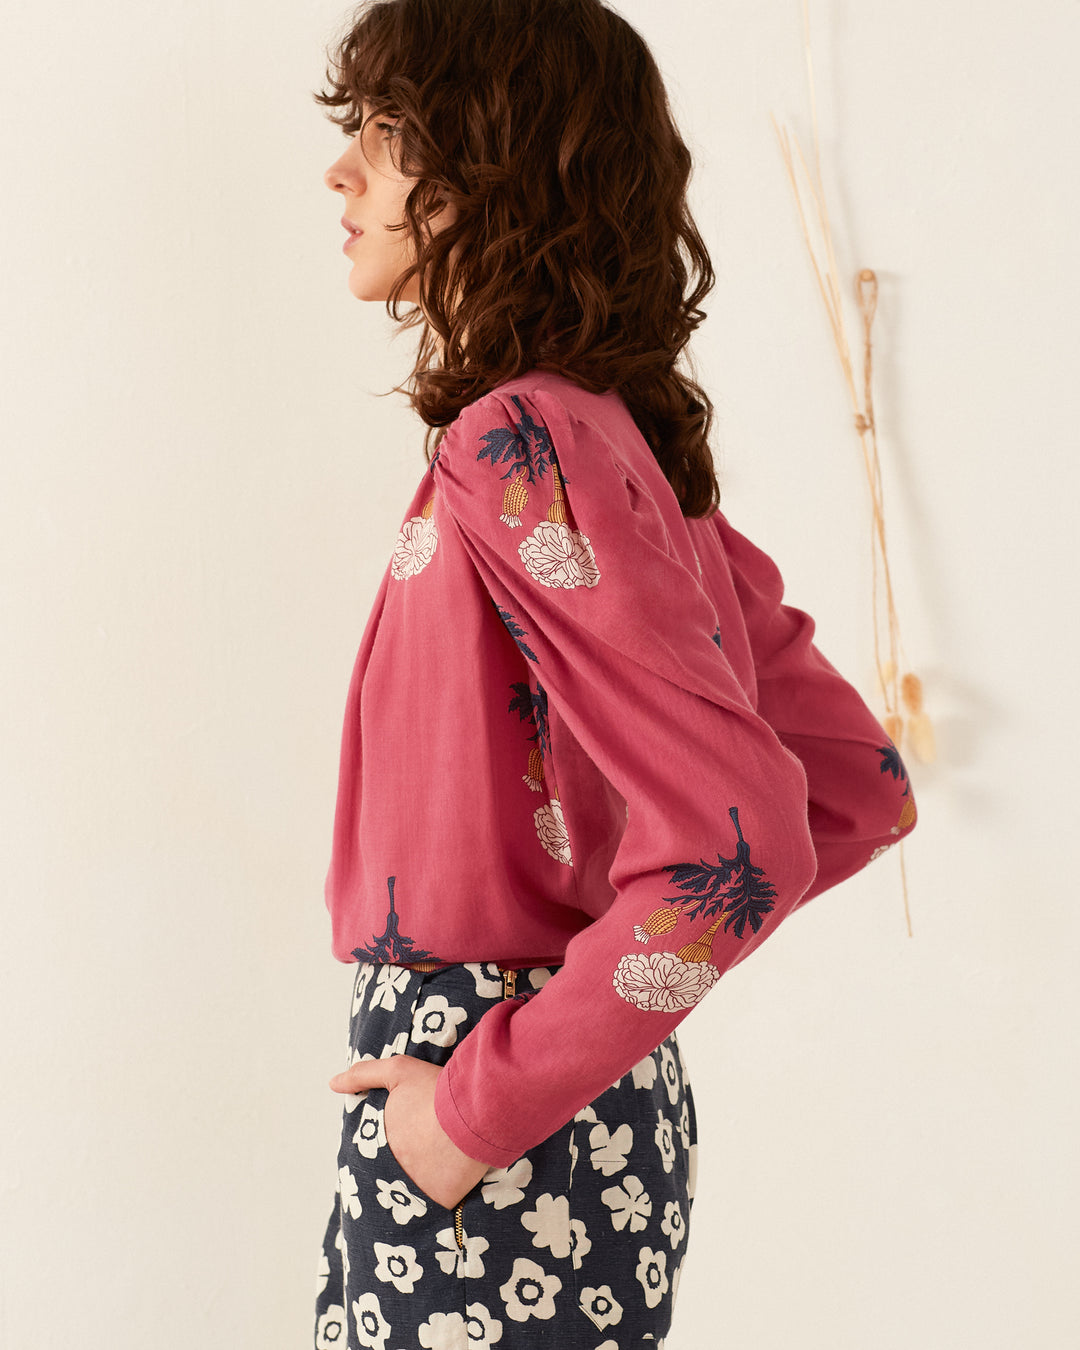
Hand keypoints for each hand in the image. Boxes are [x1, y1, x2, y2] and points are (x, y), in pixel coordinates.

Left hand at [329, 1055, 491, 1209]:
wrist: (477, 1111)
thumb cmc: (436, 1090)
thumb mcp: (398, 1071)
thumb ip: (364, 1075)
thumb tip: (333, 1083)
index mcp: (379, 1143)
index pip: (369, 1156)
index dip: (382, 1152)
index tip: (395, 1147)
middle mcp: (392, 1171)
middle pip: (389, 1177)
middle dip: (399, 1171)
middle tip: (417, 1160)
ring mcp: (416, 1190)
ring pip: (411, 1193)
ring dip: (418, 1186)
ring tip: (432, 1175)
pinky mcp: (441, 1202)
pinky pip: (437, 1207)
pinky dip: (440, 1198)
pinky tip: (449, 1185)